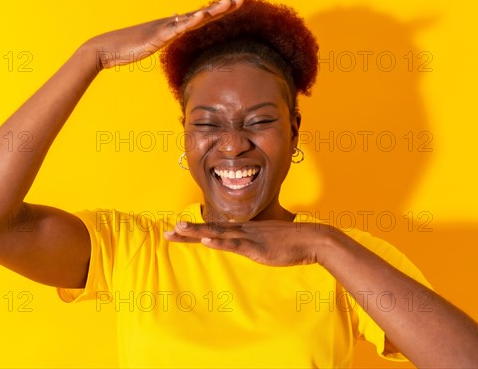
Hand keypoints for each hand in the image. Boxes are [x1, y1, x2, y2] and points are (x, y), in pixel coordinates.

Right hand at [83, 0, 242, 69]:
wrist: (105, 49)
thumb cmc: (126, 47)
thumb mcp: (151, 39)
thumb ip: (166, 31)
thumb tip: (178, 20)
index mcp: (171, 26)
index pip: (199, 17)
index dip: (218, 11)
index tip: (235, 4)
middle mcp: (170, 23)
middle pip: (201, 14)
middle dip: (223, 7)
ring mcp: (163, 29)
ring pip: (193, 18)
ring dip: (212, 11)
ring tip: (230, 4)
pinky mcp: (155, 37)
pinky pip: (176, 29)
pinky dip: (190, 22)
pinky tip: (202, 17)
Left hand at [164, 220, 336, 266]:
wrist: (311, 239)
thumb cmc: (290, 243)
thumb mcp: (266, 243)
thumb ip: (252, 244)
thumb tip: (243, 246)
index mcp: (243, 231)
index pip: (213, 231)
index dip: (194, 232)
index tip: (175, 232)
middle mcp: (242, 230)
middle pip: (209, 230)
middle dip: (187, 232)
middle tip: (166, 233)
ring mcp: (249, 237)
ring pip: (218, 234)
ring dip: (197, 232)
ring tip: (178, 230)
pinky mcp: (257, 247)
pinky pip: (235, 244)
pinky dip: (219, 243)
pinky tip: (206, 242)